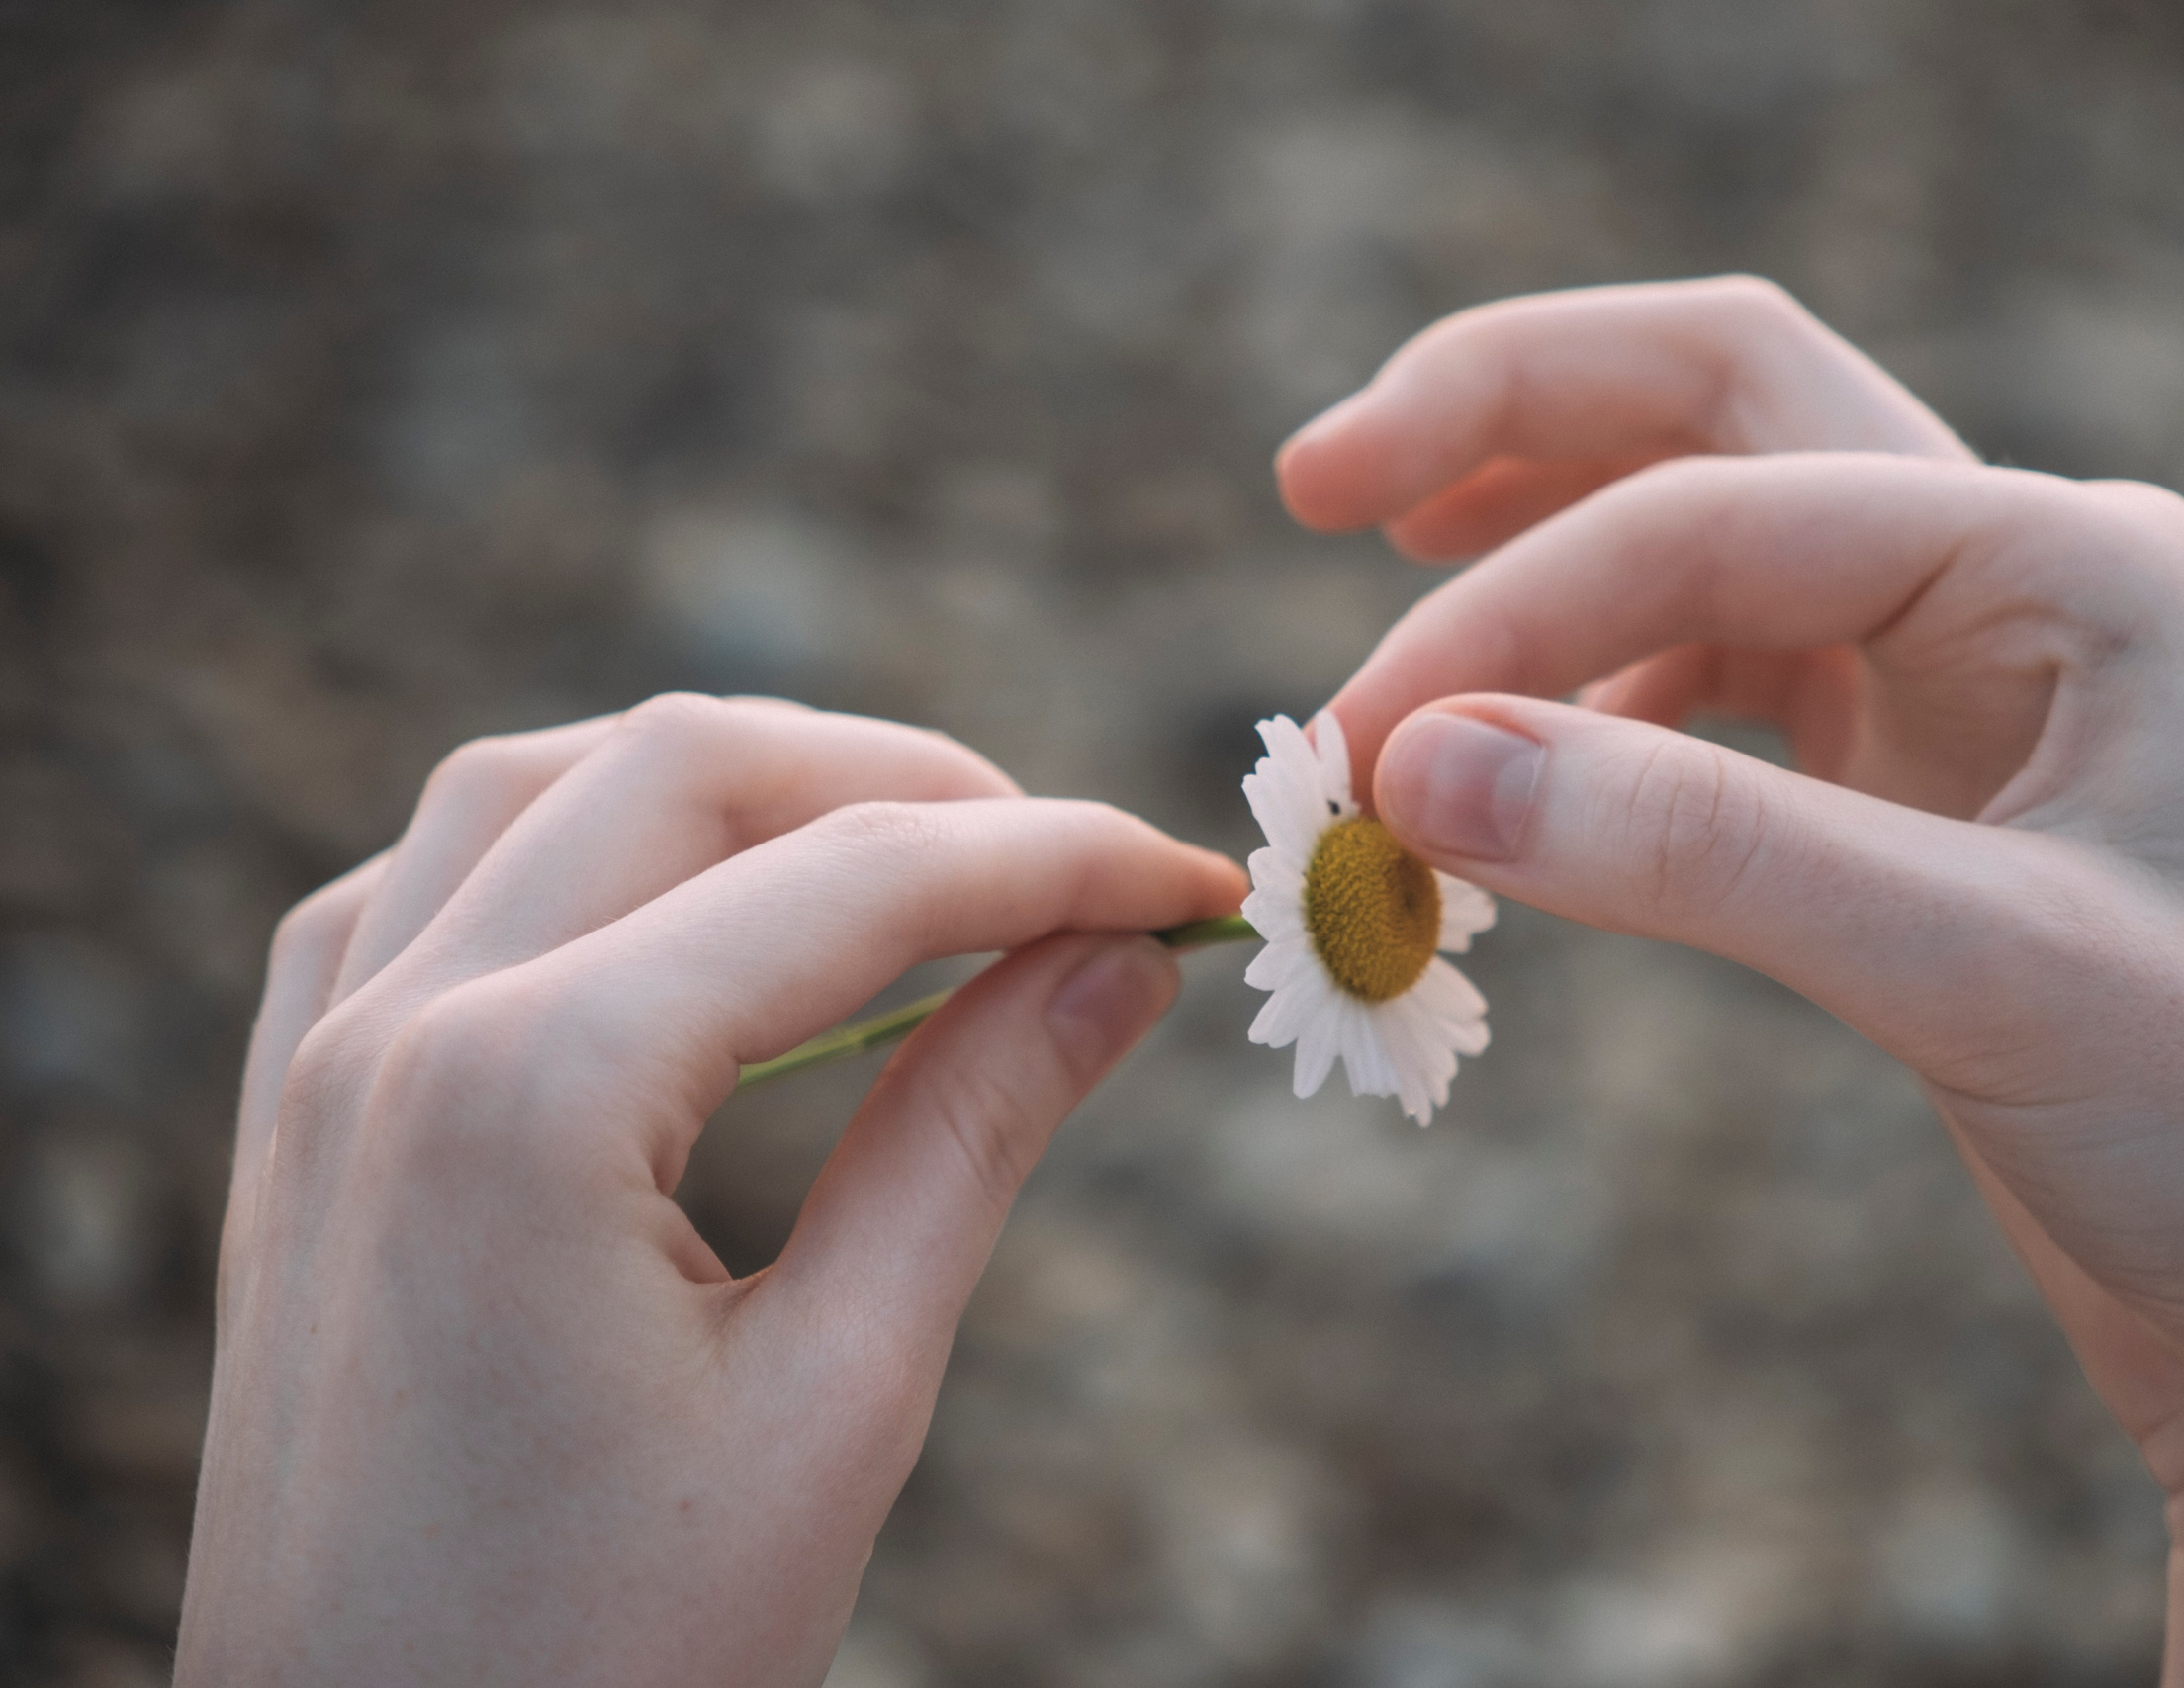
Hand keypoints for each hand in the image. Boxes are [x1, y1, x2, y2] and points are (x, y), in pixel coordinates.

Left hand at [178, 695, 1247, 1685]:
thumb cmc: (612, 1666)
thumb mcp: (839, 1401)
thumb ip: (975, 1136)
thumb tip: (1121, 967)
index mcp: (530, 1099)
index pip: (851, 886)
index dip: (1054, 860)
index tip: (1189, 882)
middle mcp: (396, 1039)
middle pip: (681, 774)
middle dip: (902, 791)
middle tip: (1066, 880)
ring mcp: (317, 1077)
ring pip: (526, 795)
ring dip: (727, 793)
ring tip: (895, 868)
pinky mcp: (294, 1135)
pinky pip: (409, 899)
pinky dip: (559, 854)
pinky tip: (661, 923)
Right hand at [1283, 278, 2183, 1680]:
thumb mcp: (1990, 974)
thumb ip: (1704, 852)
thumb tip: (1419, 766)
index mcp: (2072, 563)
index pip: (1723, 508)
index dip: (1518, 610)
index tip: (1367, 754)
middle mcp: (2017, 577)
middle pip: (1718, 400)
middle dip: (1508, 414)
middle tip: (1317, 479)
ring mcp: (1967, 675)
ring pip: (1708, 527)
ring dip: (1540, 545)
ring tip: (1382, 588)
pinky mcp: (1918, 786)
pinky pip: (1716, 682)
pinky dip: (1590, 698)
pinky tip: (1510, 764)